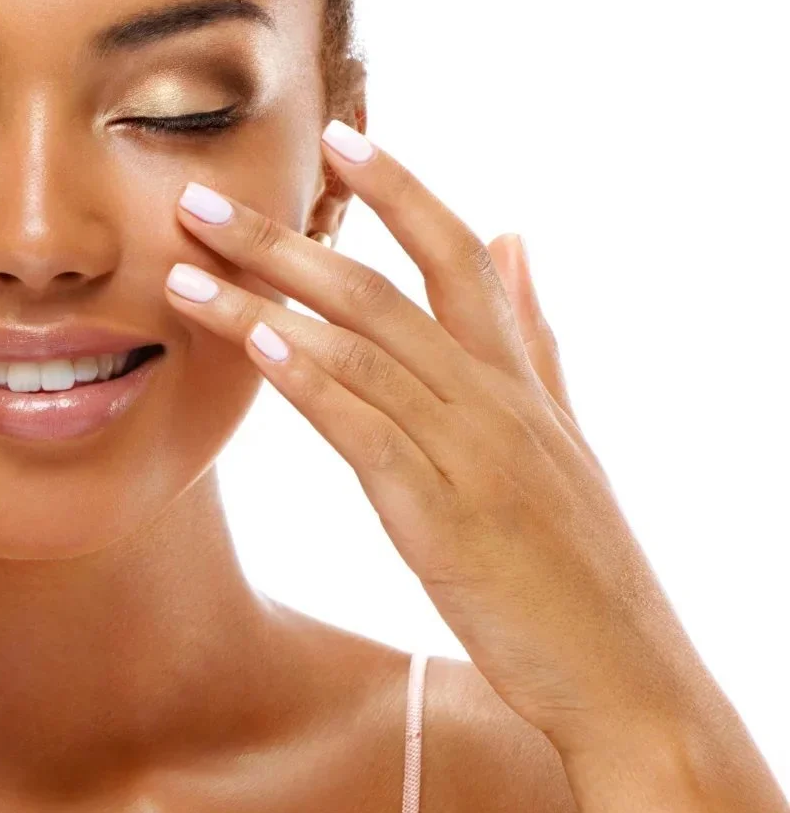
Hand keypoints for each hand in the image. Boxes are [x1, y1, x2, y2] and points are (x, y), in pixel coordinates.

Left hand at [161, 119, 704, 755]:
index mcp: (515, 375)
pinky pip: (367, 430)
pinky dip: (310, 381)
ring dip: (262, 302)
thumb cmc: (581, 558)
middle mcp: (491, 397)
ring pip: (357, 348)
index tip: (336, 135)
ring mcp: (468, 452)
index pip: (453, 251)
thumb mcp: (564, 430)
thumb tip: (516, 235)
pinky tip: (256, 344)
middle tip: (197, 198)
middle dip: (281, 237)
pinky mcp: (441, 516)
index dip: (397, 187)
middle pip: (376, 288)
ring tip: (185, 272)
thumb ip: (532, 332)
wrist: (628, 677)